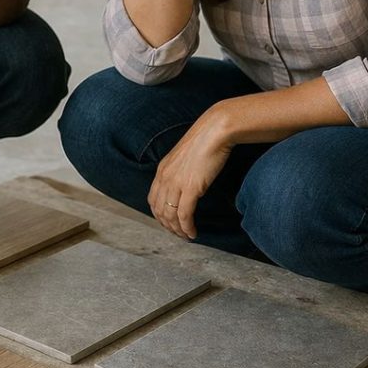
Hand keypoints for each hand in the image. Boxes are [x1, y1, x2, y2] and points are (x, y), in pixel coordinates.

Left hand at [148, 108, 232, 239]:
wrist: (214, 131)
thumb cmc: (204, 141)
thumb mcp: (185, 157)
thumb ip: (180, 170)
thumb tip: (186, 182)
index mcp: (162, 170)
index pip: (153, 199)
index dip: (159, 215)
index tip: (169, 222)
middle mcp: (165, 178)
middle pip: (159, 210)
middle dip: (167, 226)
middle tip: (178, 233)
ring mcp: (176, 183)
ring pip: (170, 215)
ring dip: (177, 230)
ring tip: (186, 236)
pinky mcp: (190, 188)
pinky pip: (184, 215)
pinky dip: (187, 227)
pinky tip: (192, 233)